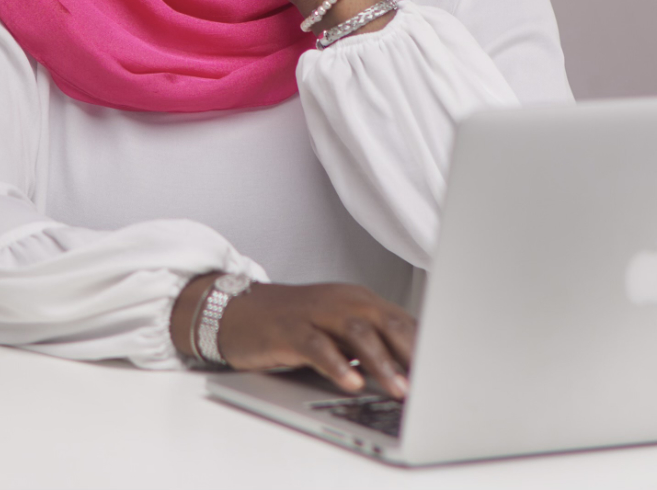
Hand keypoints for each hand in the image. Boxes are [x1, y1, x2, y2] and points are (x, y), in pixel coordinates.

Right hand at [172, 277, 414, 398]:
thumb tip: (413, 376)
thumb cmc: (296, 325)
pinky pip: (316, 344)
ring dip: (381, 361)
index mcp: (360, 301)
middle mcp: (342, 301)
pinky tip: (350, 383)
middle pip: (385, 321)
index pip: (402, 321)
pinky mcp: (289, 328)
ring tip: (398, 389)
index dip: (427, 348)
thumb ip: (373, 346)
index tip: (448, 376)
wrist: (240, 311)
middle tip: (432, 385)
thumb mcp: (338, 332)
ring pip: (356, 331)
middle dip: (412, 353)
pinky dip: (336, 363)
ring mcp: (315, 311)